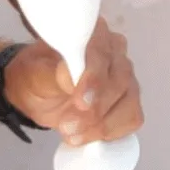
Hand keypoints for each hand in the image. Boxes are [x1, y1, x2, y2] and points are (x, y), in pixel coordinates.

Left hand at [3, 20, 142, 145]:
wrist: (38, 95)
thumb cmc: (37, 77)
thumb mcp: (36, 74)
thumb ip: (53, 74)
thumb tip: (72, 78)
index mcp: (93, 34)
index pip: (102, 53)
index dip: (94, 79)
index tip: (81, 102)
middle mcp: (115, 51)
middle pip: (120, 80)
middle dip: (95, 109)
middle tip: (67, 126)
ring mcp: (126, 77)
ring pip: (129, 101)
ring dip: (102, 125)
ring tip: (72, 135)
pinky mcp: (129, 101)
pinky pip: (132, 117)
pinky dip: (112, 131)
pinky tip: (89, 136)